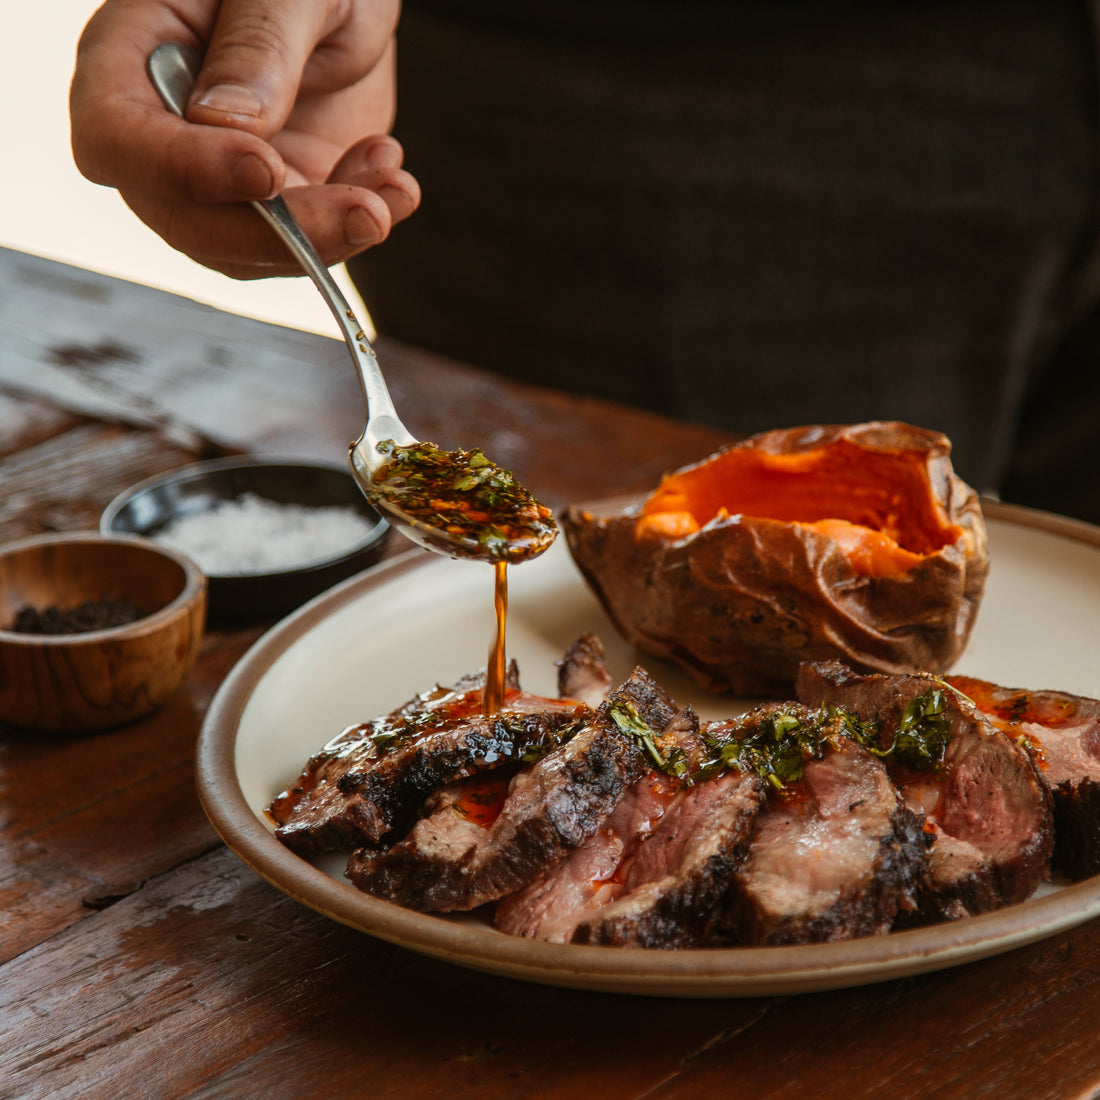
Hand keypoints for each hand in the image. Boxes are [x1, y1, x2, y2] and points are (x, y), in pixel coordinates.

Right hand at [70, 0, 419, 277]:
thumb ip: (258, 46)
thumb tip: (228, 124)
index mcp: (130, 57)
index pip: (118, 139)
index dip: (184, 171)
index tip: (265, 171)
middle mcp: (162, 132)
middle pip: (187, 221)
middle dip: (280, 233)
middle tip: (363, 213)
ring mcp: (220, 177)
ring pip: (249, 250)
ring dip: (329, 239)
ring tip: (391, 189)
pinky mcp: (278, 201)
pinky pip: (304, 244)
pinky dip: (355, 225)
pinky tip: (391, 177)